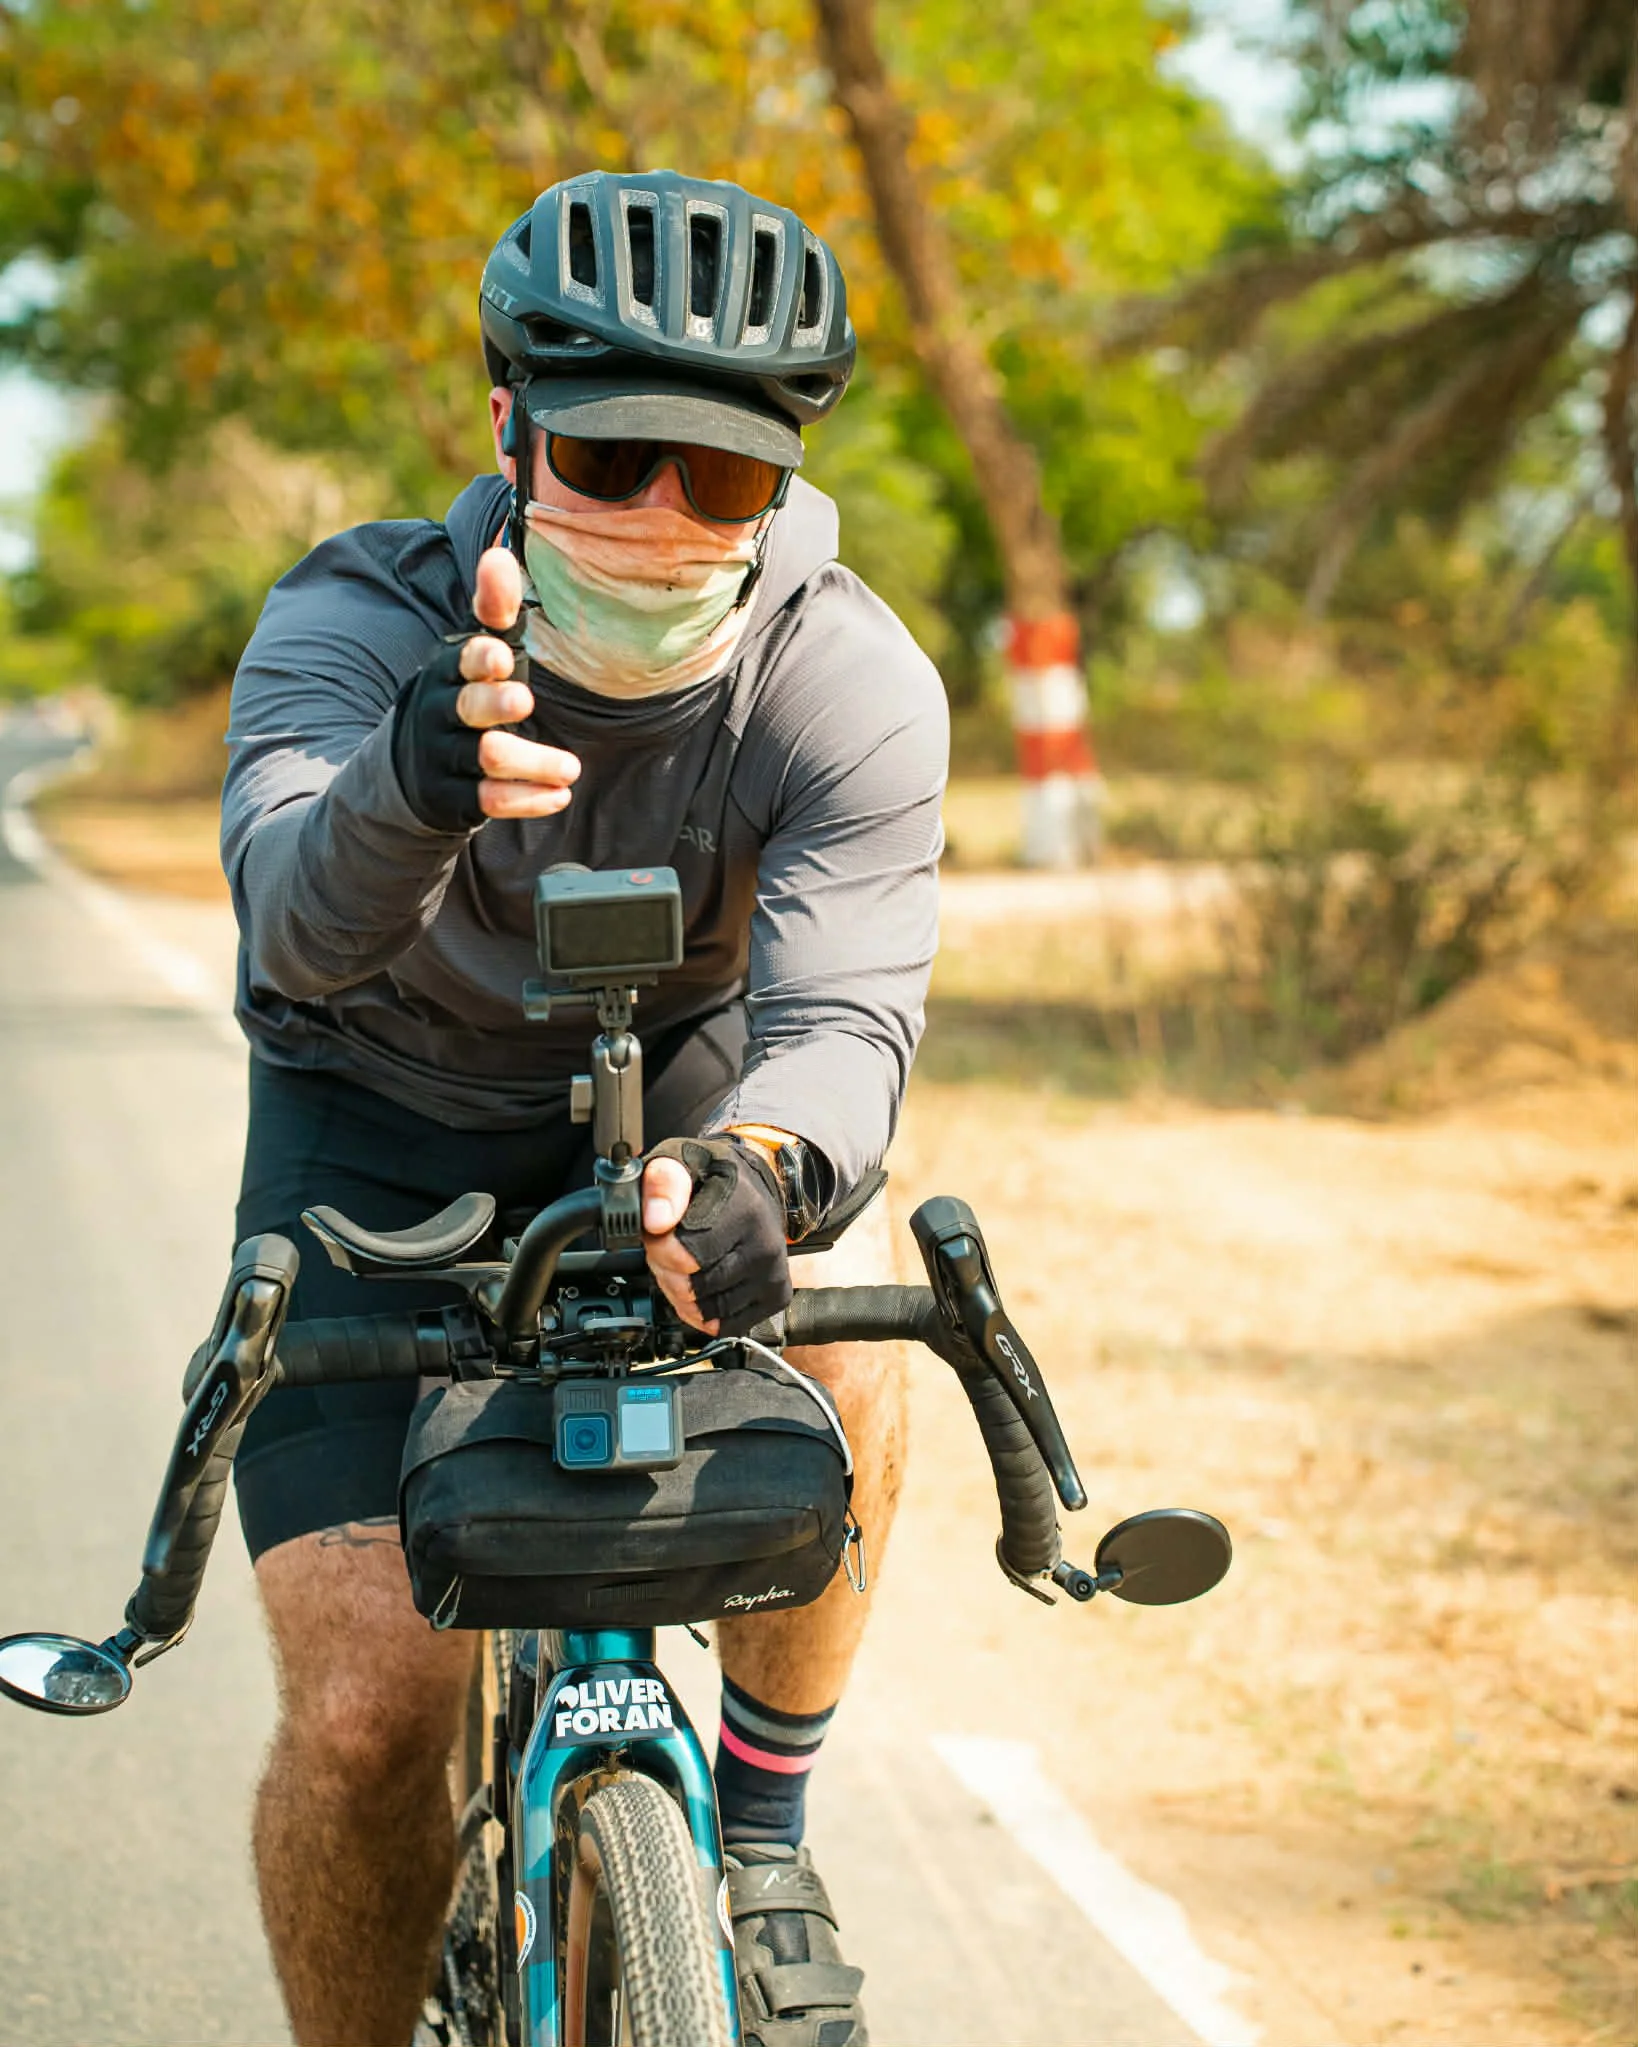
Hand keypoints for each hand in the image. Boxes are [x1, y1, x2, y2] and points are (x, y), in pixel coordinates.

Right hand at [391, 546, 580, 830]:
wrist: (411, 767)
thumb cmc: (463, 696)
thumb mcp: (476, 654)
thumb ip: (495, 610)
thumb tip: (500, 553)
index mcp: (449, 672)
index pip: (461, 660)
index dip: (480, 658)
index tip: (503, 658)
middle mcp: (441, 712)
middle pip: (467, 708)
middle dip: (494, 704)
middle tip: (527, 702)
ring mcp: (444, 756)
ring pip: (486, 758)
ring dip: (532, 763)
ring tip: (571, 769)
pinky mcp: (453, 797)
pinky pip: (489, 801)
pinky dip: (526, 800)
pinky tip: (558, 795)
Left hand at [641, 1138, 790, 1337]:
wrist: (755, 1191)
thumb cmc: (713, 1180)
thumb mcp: (680, 1162)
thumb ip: (661, 1182)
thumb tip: (657, 1220)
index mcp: (743, 1208)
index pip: (683, 1255)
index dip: (659, 1247)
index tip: (660, 1231)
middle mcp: (765, 1245)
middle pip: (692, 1286)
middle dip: (668, 1272)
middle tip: (671, 1249)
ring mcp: (773, 1274)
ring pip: (707, 1311)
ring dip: (683, 1294)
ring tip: (687, 1265)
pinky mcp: (776, 1297)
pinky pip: (725, 1326)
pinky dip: (704, 1313)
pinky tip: (703, 1286)